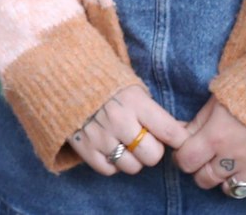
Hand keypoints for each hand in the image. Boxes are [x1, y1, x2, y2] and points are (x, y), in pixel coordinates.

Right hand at [67, 85, 189, 176]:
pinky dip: (111, 163)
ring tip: (122, 142)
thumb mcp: (133, 88)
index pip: (171, 132)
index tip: (175, 138)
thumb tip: (181, 133)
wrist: (64, 76)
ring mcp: (100, 135)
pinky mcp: (83, 147)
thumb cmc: (106, 83)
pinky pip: (108, 170)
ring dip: (131, 158)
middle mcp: (119, 120)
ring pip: (132, 167)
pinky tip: (107, 147)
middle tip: (142, 139)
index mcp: (135, 101)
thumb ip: (154, 112)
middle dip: (151, 150)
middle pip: (152, 156)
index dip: (178, 139)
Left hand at [174, 97, 245, 195]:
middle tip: (205, 158)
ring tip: (226, 164)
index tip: (185, 152)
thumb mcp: (216, 101)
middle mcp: (233, 157)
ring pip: (229, 189)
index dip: (182, 158)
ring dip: (223, 179)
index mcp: (215, 137)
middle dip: (200, 170)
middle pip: (204, 179)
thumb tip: (179, 135)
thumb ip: (197, 122)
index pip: (186, 162)